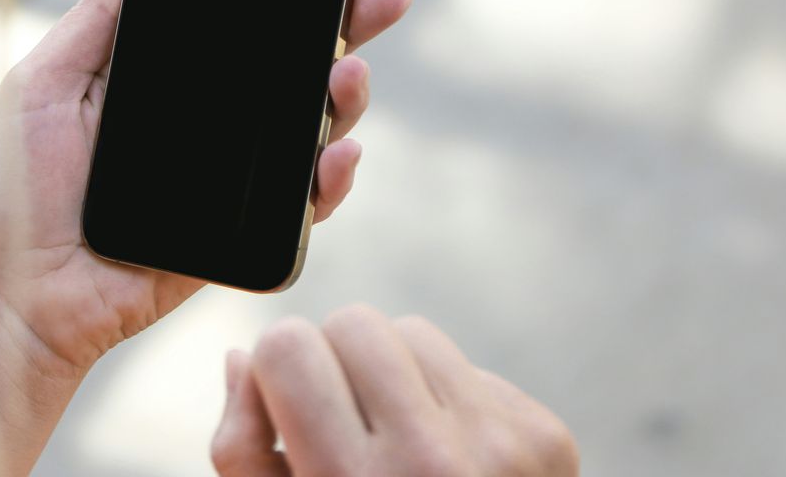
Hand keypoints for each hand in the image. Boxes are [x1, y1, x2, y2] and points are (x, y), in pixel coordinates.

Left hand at [0, 0, 409, 453]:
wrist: (11, 295)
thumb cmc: (12, 188)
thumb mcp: (47, 79)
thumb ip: (102, 15)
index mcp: (164, 80)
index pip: (241, 26)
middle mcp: (205, 123)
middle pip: (291, 68)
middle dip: (345, 28)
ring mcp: (230, 180)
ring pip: (311, 129)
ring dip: (345, 97)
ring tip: (349, 73)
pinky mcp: (242, 234)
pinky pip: (304, 204)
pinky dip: (332, 179)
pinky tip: (338, 153)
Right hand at [212, 305, 578, 476]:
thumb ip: (242, 451)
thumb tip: (241, 356)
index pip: (287, 345)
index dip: (278, 372)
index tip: (290, 410)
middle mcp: (430, 460)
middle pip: (353, 322)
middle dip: (336, 362)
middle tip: (345, 426)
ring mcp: (499, 444)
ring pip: (414, 331)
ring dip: (395, 375)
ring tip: (397, 444)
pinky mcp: (545, 436)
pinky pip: (471, 368)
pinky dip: (449, 404)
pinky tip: (449, 462)